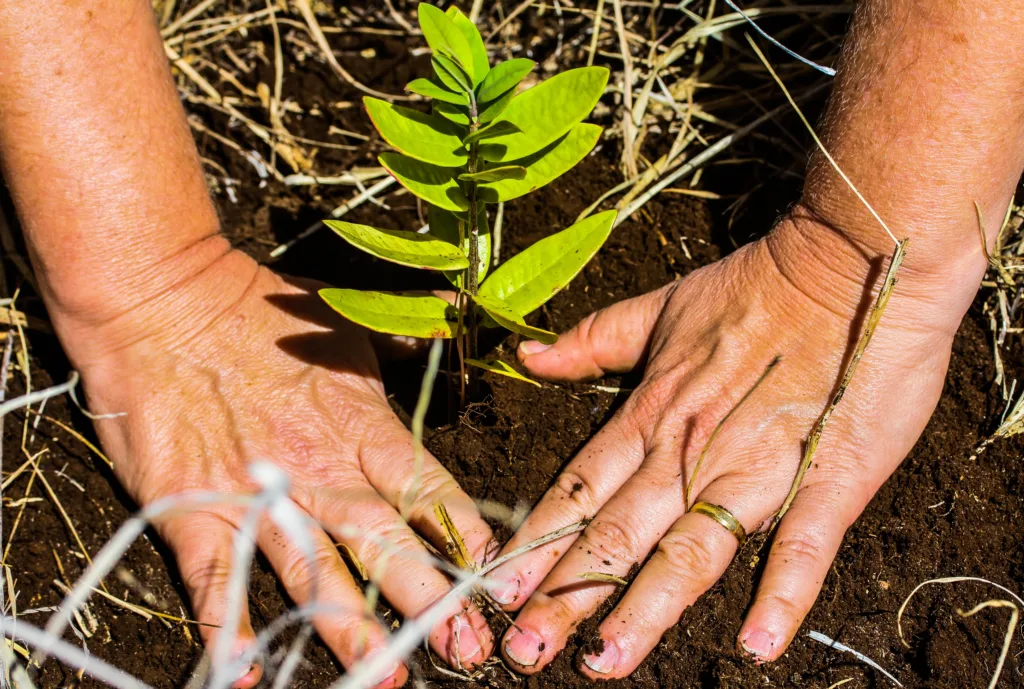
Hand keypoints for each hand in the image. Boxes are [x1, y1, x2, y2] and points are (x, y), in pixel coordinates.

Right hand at [68, 250, 495, 687]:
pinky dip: (231, 630)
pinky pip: (215, 579)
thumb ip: (402, 342)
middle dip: (429, 601)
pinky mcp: (194, 507)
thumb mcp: (345, 319)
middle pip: (385, 543)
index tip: (496, 578)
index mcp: (360, 423)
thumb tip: (453, 321)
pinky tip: (247, 676)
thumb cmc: (254, 307)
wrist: (160, 301)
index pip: (427, 488)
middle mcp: (318, 468)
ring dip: (351, 630)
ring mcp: (256, 494)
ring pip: (313, 572)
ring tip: (386, 678)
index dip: (465, 535)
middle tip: (466, 650)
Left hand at [485, 212, 971, 676]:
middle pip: (617, 533)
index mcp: (652, 414)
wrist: (851, 259)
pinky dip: (781, 592)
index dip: (535, 541)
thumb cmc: (756, 287)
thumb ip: (593, 339)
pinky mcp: (826, 477)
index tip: (495, 588)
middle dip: (566, 594)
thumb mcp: (662, 309)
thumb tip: (528, 353)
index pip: (579, 488)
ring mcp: (758, 467)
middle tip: (524, 650)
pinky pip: (801, 543)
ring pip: (689, 548)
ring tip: (604, 662)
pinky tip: (757, 643)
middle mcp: (692, 451)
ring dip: (644, 608)